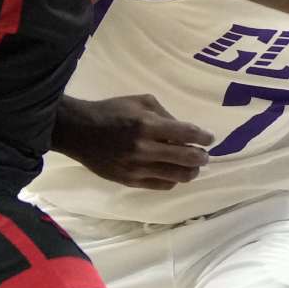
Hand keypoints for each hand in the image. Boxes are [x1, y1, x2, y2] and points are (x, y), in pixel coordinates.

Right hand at [56, 94, 214, 190]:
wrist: (79, 132)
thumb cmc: (111, 111)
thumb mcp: (140, 102)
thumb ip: (165, 115)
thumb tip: (184, 130)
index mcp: (147, 125)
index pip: (186, 133)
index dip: (203, 137)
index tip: (209, 138)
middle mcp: (144, 149)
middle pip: (187, 159)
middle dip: (201, 157)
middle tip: (204, 155)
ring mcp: (137, 168)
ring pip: (177, 176)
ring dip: (191, 171)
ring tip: (193, 167)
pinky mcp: (130, 181)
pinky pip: (161, 185)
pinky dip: (173, 180)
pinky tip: (174, 173)